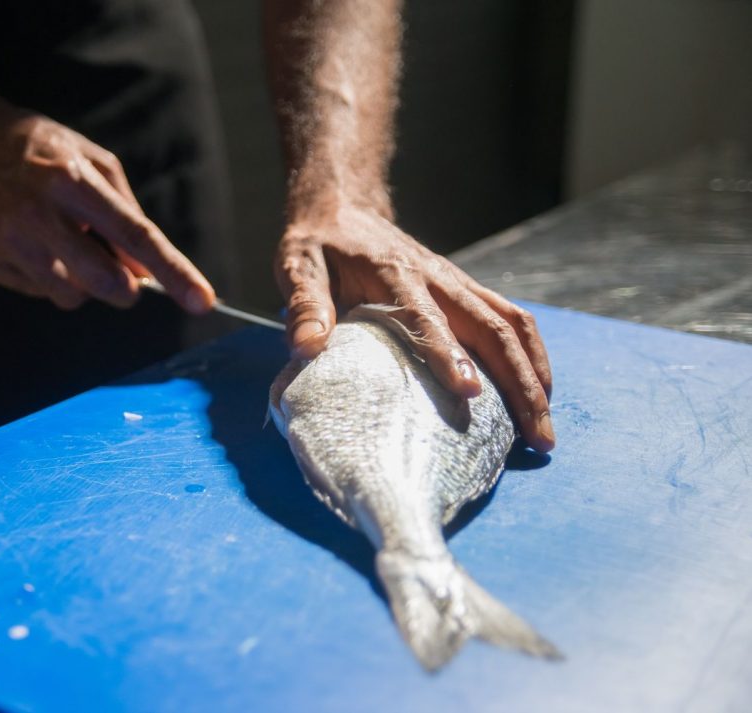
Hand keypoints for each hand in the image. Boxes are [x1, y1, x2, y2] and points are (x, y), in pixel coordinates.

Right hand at [0, 110, 214, 312]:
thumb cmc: (42, 151)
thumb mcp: (93, 162)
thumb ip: (127, 214)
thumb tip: (146, 270)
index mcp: (74, 181)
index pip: (135, 236)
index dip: (173, 272)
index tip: (201, 301)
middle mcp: (39, 211)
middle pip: (104, 281)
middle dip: (124, 290)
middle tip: (125, 283)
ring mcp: (8, 237)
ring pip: (70, 296)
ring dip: (81, 284)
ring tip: (63, 247)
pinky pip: (37, 293)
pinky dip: (47, 278)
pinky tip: (32, 246)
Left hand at [275, 204, 554, 451]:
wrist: (343, 209)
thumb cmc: (319, 246)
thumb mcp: (298, 268)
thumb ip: (304, 307)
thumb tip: (307, 348)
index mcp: (394, 278)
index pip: (426, 320)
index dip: (448, 354)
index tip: (469, 391)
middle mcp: (436, 280)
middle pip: (490, 329)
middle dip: (518, 383)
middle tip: (535, 437)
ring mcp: (457, 284)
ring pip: (510, 326)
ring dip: (533, 376)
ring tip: (543, 427)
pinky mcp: (466, 290)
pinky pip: (511, 319)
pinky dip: (531, 356)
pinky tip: (538, 391)